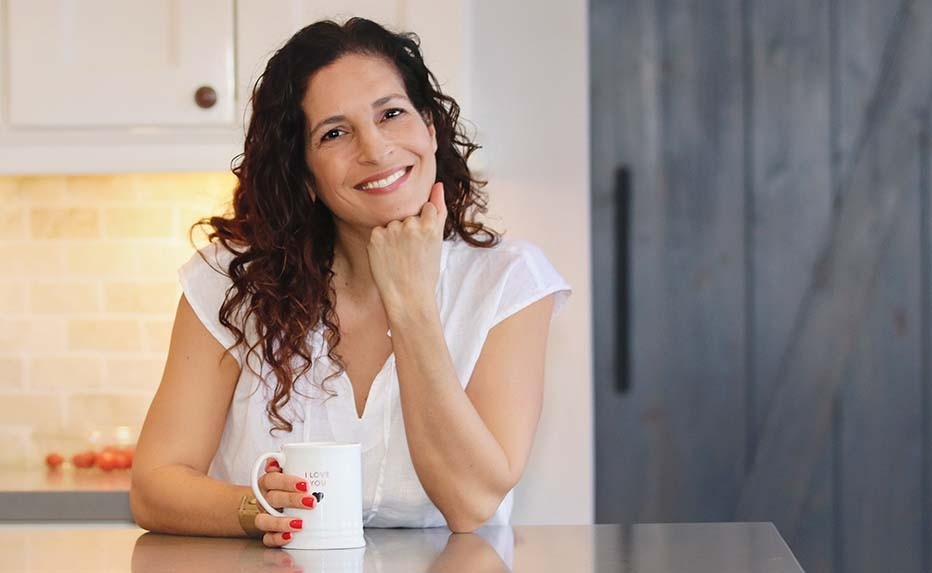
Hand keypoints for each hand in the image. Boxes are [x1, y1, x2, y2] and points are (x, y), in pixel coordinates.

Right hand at [254, 460, 316, 547]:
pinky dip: (276, 538)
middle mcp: (264, 498)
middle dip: (292, 500)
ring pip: (264, 520)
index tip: (305, 484)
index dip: (287, 481)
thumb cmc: (285, 486)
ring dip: (281, 522)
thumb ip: (294, 462)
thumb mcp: (291, 470)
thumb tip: (299, 453)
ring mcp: (264, 515)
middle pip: (273, 498)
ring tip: (299, 524)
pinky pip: (266, 538)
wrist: (267, 503)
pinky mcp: (266, 531)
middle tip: (311, 501)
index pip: (273, 479)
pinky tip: (289, 536)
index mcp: (268, 482)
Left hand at [367, 182, 447, 312]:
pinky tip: (388, 257)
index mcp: (431, 225)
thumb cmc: (426, 272)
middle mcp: (411, 224)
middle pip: (408, 215)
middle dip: (408, 230)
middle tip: (412, 254)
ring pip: (392, 223)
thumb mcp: (437, 242)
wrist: (409, 298)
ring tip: (400, 257)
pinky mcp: (376, 236)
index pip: (426, 208)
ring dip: (394, 235)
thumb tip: (438, 185)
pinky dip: (381, 242)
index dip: (424, 225)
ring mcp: (392, 230)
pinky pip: (379, 231)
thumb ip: (439, 210)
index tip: (423, 242)